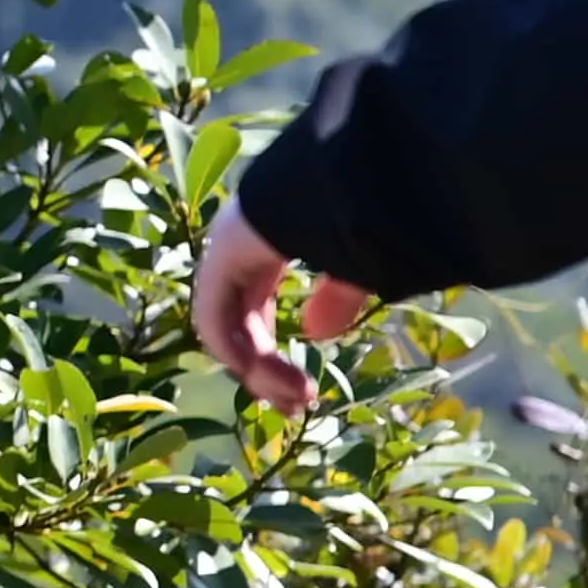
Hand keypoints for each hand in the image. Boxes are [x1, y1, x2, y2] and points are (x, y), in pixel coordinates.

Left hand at [190, 199, 374, 416]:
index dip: (270, 352)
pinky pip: (215, 320)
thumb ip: (338, 298)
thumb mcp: (360, 266)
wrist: (356, 181)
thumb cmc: (372, 212)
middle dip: (265, 371)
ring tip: (296, 400)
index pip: (254, 305)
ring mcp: (226, 252)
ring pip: (226, 330)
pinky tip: (268, 375)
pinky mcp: (221, 260)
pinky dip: (238, 353)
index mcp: (270, 241)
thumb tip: (315, 333)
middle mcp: (240, 246)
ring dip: (259, 371)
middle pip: (239, 324)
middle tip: (298, 407)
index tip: (304, 391)